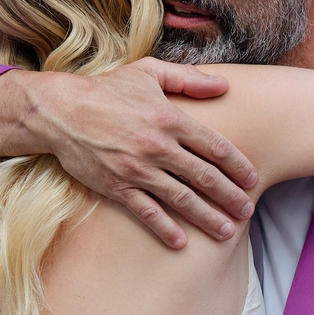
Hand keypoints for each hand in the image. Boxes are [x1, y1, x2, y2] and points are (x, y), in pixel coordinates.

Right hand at [27, 60, 256, 248]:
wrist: (60, 111)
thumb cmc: (107, 89)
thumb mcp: (149, 72)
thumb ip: (189, 79)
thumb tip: (224, 84)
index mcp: (171, 118)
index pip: (215, 147)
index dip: (238, 165)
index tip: (252, 179)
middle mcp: (158, 146)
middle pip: (205, 177)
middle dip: (230, 196)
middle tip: (248, 211)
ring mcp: (138, 169)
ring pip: (181, 198)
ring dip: (207, 217)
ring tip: (226, 232)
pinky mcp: (117, 186)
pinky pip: (146, 212)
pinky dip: (165, 228)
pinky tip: (181, 242)